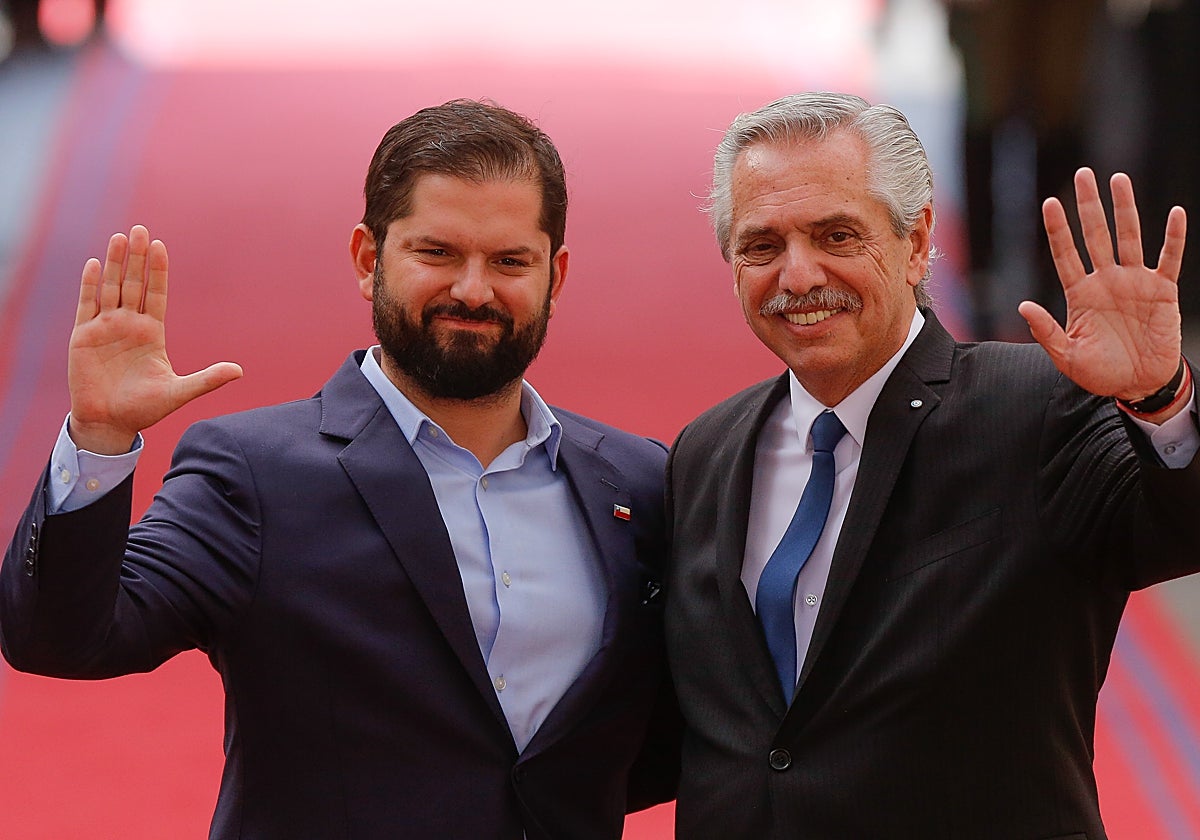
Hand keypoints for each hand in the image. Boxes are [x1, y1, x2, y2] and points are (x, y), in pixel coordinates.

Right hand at [68, 226, 242, 453]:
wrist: (110, 423)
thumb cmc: (144, 409)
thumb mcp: (179, 392)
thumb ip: (207, 380)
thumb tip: (239, 370)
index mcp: (152, 333)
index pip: (156, 294)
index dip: (157, 271)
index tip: (160, 246)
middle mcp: (129, 325)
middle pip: (133, 284)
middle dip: (136, 258)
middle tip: (140, 230)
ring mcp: (106, 328)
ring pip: (111, 288)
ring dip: (115, 263)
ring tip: (120, 238)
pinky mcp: (84, 337)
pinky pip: (87, 305)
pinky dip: (90, 285)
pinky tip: (95, 264)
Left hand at [1018, 168, 1186, 406]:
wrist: (1137, 384)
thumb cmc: (1099, 372)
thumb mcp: (1067, 356)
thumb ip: (1046, 331)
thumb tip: (1023, 306)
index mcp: (1080, 293)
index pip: (1065, 254)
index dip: (1058, 229)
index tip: (1049, 203)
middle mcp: (1106, 280)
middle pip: (1095, 234)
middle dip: (1088, 205)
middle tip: (1083, 173)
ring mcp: (1134, 282)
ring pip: (1129, 237)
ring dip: (1125, 209)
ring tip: (1119, 179)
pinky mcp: (1162, 290)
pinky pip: (1169, 258)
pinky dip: (1173, 237)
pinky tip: (1175, 213)